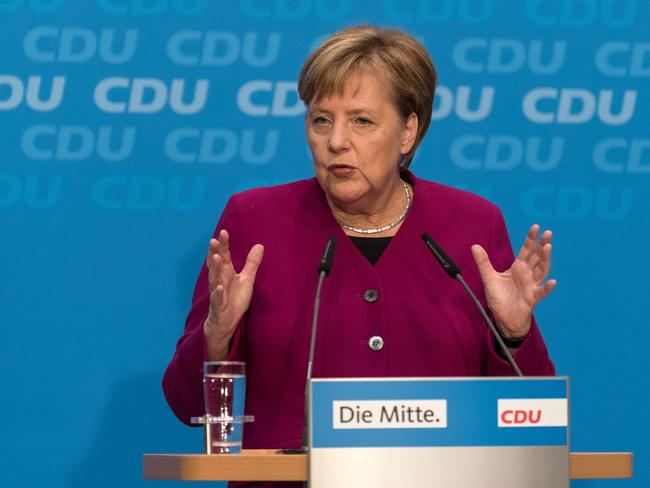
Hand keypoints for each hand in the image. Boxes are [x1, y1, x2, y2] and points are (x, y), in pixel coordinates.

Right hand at [203, 230, 263, 358]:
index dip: (224, 245)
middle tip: (213, 240)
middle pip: (217, 265)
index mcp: (226, 273)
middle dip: (215, 253)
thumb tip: (260, 245)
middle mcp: (220, 280)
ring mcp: (217, 293)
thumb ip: (252, 263)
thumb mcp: (247, 280)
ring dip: (215, 269)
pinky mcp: (218, 306)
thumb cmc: (235, 300)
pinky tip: (219, 287)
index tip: (224, 232)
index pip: (224, 256)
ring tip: (216, 257)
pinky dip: (217, 293)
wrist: (226, 323)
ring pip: (214, 279)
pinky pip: (217, 299)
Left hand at [471, 224, 555, 338]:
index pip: (526, 250)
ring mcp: (531, 286)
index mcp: (518, 267)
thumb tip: (474, 246)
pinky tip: (552, 282)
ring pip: (541, 271)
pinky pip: (541, 292)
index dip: (530, 239)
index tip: (535, 227)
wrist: (503, 317)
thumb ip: (483, 262)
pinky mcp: (532, 299)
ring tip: (548, 247)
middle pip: (537, 257)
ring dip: (546, 260)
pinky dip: (547, 288)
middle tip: (547, 233)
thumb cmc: (500, 297)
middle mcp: (527, 274)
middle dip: (542, 245)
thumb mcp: (488, 278)